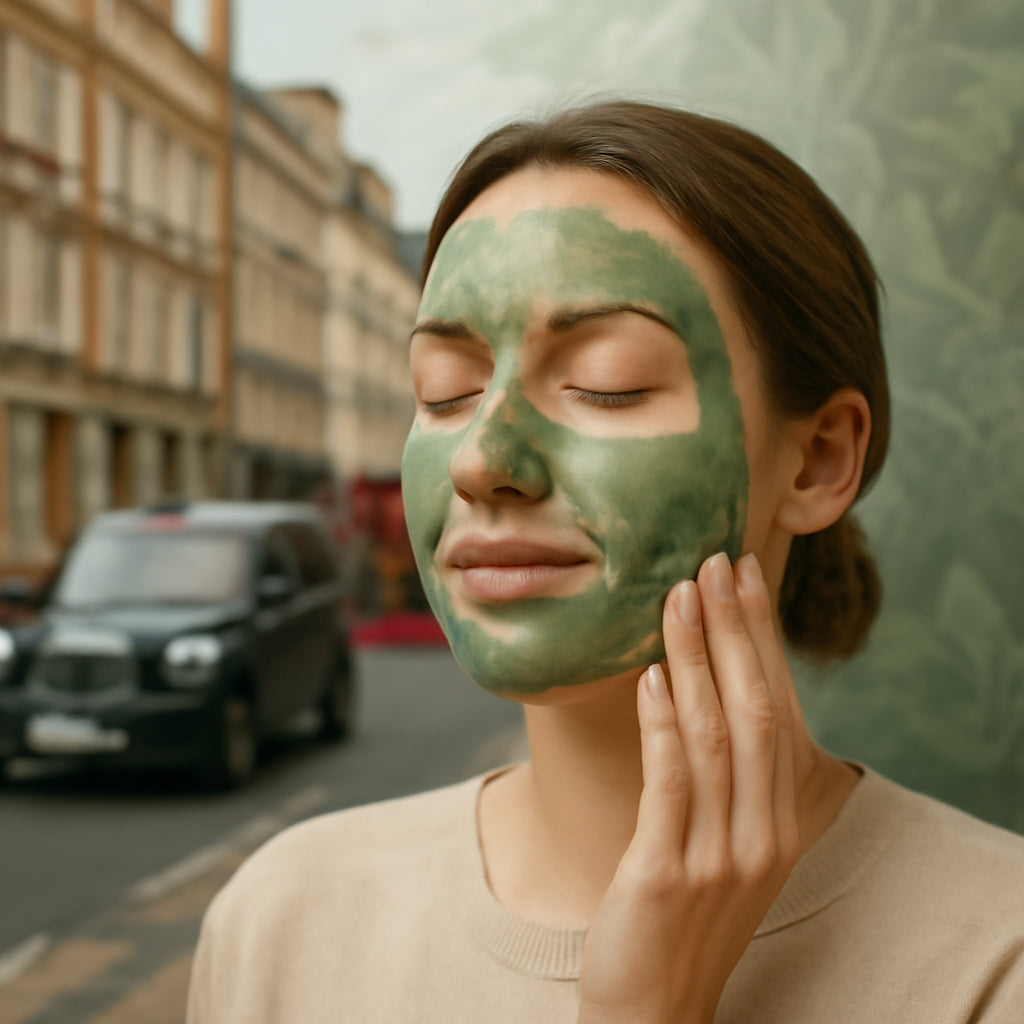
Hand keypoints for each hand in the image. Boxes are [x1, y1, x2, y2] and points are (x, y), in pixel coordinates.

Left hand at [578, 552, 800, 1023]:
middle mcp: (764, 833)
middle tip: (713, 563)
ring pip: (715, 734)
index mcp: (781, 820)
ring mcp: (721, 855)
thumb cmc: (683, 913)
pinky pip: (672, 782)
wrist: (654, 1007)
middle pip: (754, 709)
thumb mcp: (723, 842)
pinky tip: (651, 674)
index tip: (744, 576)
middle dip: (734, 631)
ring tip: (677, 598)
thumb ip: (726, 776)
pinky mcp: (669, 872)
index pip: (777, 707)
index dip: (761, 639)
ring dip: (696, 658)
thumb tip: (699, 687)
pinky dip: (664, 723)